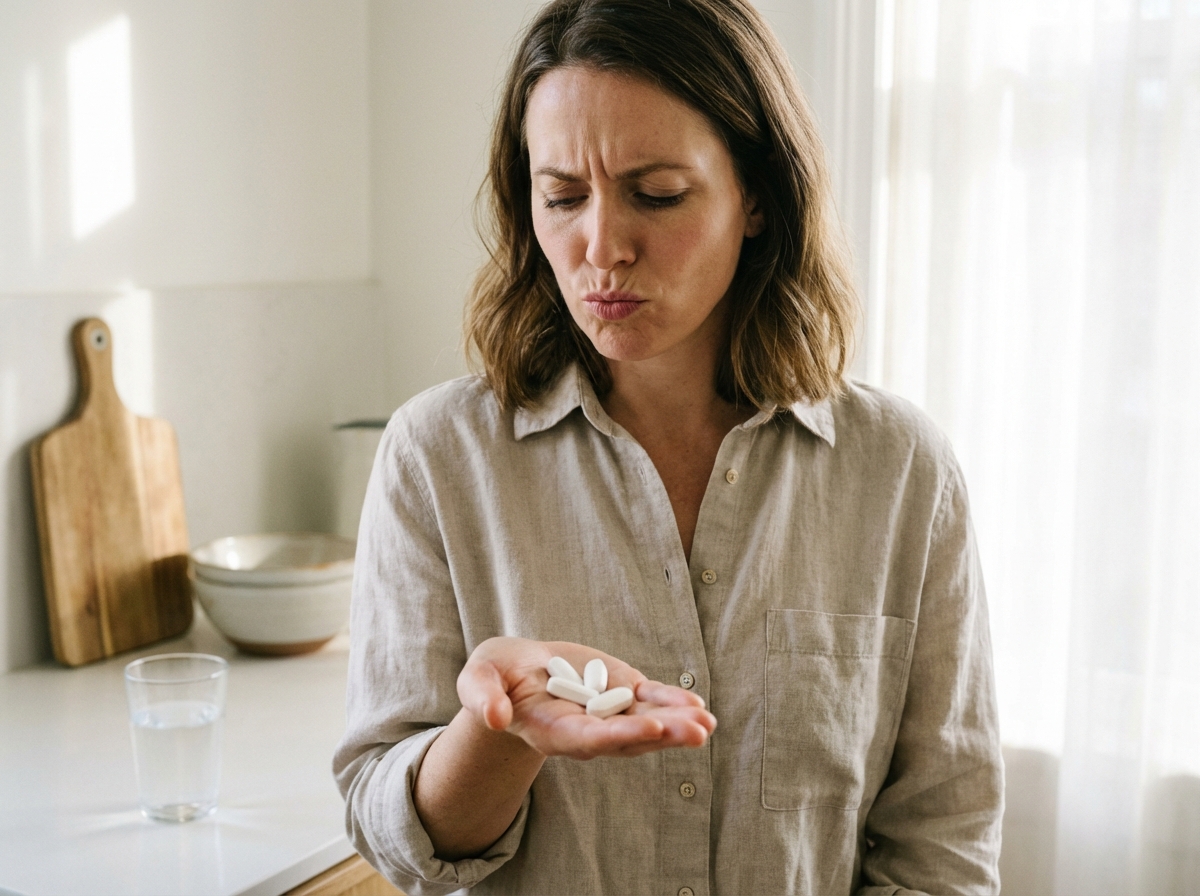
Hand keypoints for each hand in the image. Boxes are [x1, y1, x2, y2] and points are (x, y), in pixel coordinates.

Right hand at [457, 636, 715, 759]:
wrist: (515, 673)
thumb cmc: (494, 677)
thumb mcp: (478, 679)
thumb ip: (482, 698)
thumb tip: (495, 718)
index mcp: (551, 731)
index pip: (587, 738)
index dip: (618, 734)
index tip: (648, 728)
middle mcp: (585, 730)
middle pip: (626, 737)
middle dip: (661, 734)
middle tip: (695, 731)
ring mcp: (607, 713)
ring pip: (646, 721)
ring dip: (677, 724)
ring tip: (706, 723)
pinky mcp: (620, 693)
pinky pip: (651, 700)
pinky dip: (674, 703)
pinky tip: (699, 707)